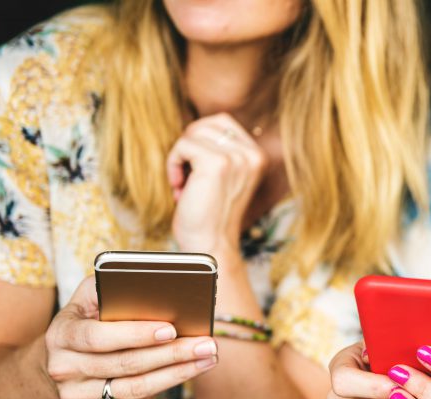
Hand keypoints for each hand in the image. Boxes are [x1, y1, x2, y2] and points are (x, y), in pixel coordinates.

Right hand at [44, 277, 219, 398]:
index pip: (99, 336)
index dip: (136, 334)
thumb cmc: (91, 316)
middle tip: (206, 345)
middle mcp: (62, 368)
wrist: (65, 355)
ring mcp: (72, 396)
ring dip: (176, 374)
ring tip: (207, 359)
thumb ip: (116, 285)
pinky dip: (160, 390)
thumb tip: (157, 287)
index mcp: (61, 333)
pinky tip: (183, 374)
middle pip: (124, 364)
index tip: (171, 329)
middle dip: (172, 354)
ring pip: (133, 389)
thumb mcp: (94, 294)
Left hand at [167, 113, 266, 255]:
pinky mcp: (217, 163)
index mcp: (257, 156)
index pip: (222, 122)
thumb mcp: (223, 176)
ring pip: (193, 133)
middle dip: (189, 146)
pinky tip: (178, 186)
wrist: (211, 245)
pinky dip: (173, 164)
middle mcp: (252, 154)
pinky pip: (183, 145)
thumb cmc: (210, 214)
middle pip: (207, 124)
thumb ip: (220, 151)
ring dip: (180, 157)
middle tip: (187, 175)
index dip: (200, 140)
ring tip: (183, 182)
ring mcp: (237, 158)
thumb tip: (194, 127)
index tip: (196, 169)